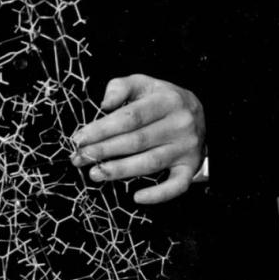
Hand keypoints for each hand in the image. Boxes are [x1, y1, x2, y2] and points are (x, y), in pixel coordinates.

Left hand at [70, 74, 204, 204]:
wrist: (199, 112)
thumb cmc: (161, 98)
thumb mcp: (143, 83)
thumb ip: (120, 87)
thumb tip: (104, 105)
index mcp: (166, 101)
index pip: (129, 117)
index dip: (102, 129)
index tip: (79, 138)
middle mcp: (179, 125)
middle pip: (136, 141)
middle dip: (104, 151)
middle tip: (79, 158)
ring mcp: (187, 148)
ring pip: (150, 163)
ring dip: (120, 171)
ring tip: (94, 174)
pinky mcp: (191, 167)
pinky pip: (177, 185)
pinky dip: (158, 194)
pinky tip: (137, 197)